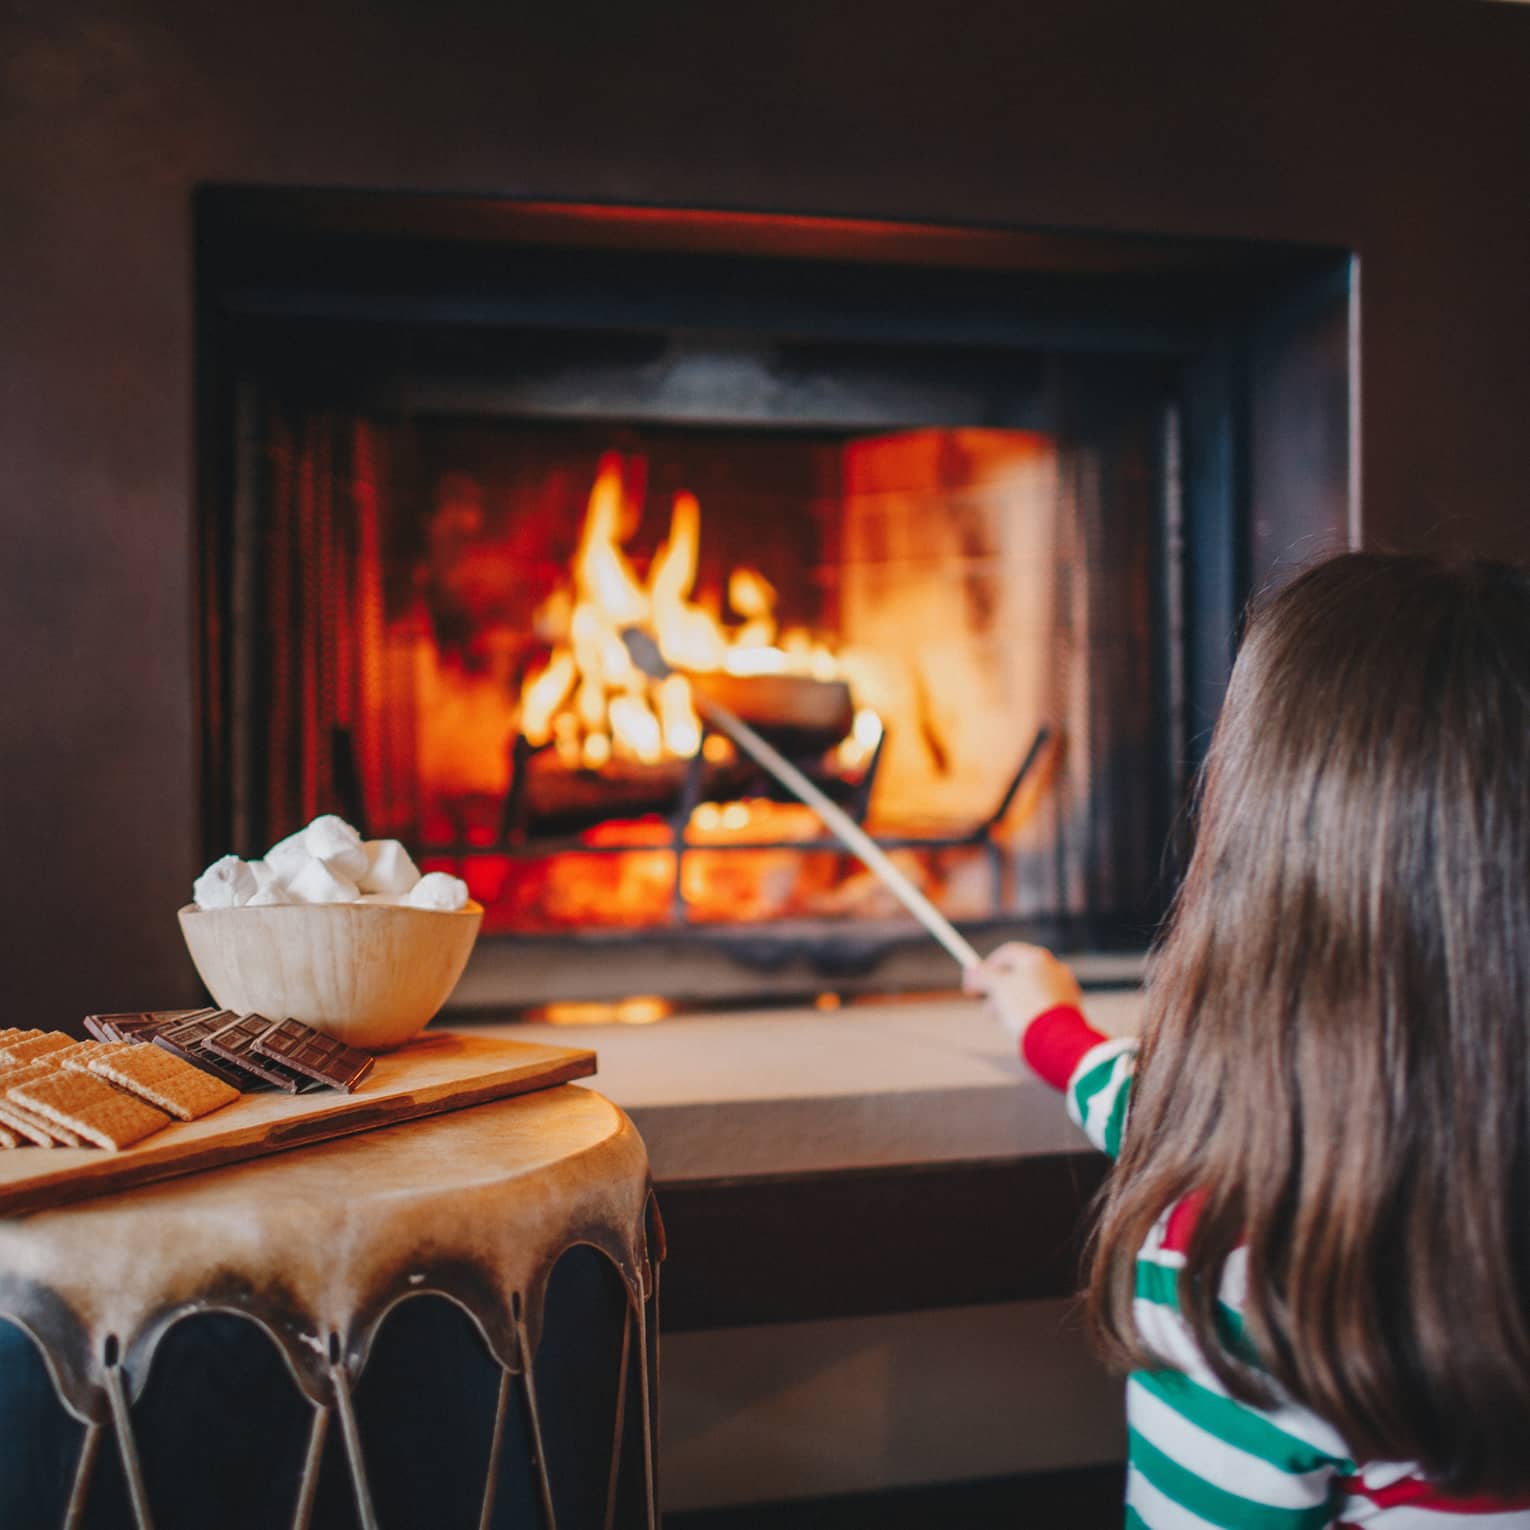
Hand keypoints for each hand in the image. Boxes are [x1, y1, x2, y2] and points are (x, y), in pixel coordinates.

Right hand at [963, 942, 1082, 1040]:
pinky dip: (1029, 1010)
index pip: (1006, 953)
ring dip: (1012, 1002)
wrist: (1056, 1037)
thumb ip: (982, 976)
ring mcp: (1063, 986)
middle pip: (1019, 972)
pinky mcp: (1069, 1006)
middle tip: (987, 1007)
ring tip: (1004, 1020)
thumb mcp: (997, 988)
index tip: (973, 982)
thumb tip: (970, 971)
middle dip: (999, 989)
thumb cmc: (1026, 1008)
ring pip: (1030, 990)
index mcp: (1036, 957)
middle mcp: (1053, 967)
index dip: (986, 967)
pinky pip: (1043, 1003)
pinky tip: (1024, 1025)